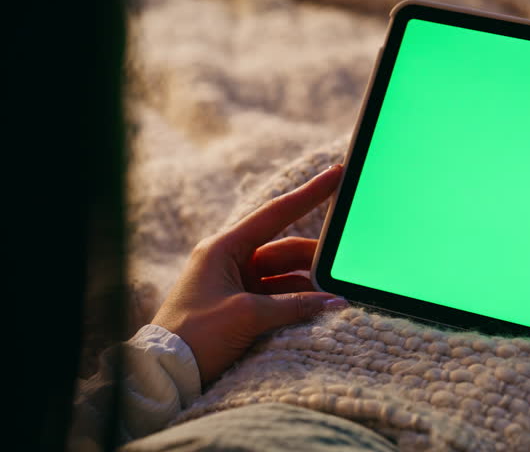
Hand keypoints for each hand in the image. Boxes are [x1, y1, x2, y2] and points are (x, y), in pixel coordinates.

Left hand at [152, 164, 347, 385]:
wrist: (165, 373)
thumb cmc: (196, 336)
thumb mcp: (247, 315)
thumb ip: (294, 305)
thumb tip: (334, 301)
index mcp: (223, 248)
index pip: (275, 214)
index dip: (309, 194)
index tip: (335, 174)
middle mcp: (229, 260)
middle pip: (285, 250)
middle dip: (316, 259)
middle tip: (347, 262)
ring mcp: (235, 283)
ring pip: (284, 275)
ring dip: (310, 285)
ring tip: (337, 294)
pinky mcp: (239, 305)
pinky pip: (278, 296)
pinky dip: (298, 302)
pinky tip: (319, 309)